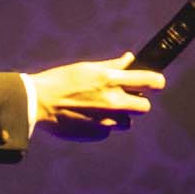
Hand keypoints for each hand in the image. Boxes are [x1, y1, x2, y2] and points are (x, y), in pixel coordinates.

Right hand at [23, 54, 164, 140]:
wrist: (37, 103)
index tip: (155, 83)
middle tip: (126, 97)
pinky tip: (87, 117)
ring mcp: (106, 121)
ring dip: (120, 115)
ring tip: (100, 108)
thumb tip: (130, 59)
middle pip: (145, 107)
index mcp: (110, 80)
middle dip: (138, 102)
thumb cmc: (61, 81)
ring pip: (127, 122)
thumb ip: (113, 66)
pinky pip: (110, 130)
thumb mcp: (87, 67)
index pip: (150, 82)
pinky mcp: (97, 134)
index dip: (156, 82)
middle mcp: (112, 102)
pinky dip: (104, 125)